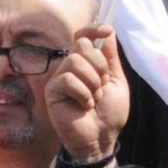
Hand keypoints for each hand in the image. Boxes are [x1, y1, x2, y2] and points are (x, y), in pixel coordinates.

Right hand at [43, 23, 132, 164]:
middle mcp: (70, 67)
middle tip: (101, 87)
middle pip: (82, 46)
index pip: (83, 37)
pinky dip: (82, 93)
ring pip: (75, 61)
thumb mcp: (116, 81)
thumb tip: (108, 32)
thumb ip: (110, 58)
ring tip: (94, 99)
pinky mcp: (52, 91)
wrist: (102, 138)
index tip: (106, 30)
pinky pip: (67, 79)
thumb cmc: (110, 113)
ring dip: (92, 82)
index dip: (93, 29)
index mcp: (86, 64)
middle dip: (99, 66)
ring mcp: (60, 78)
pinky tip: (84, 106)